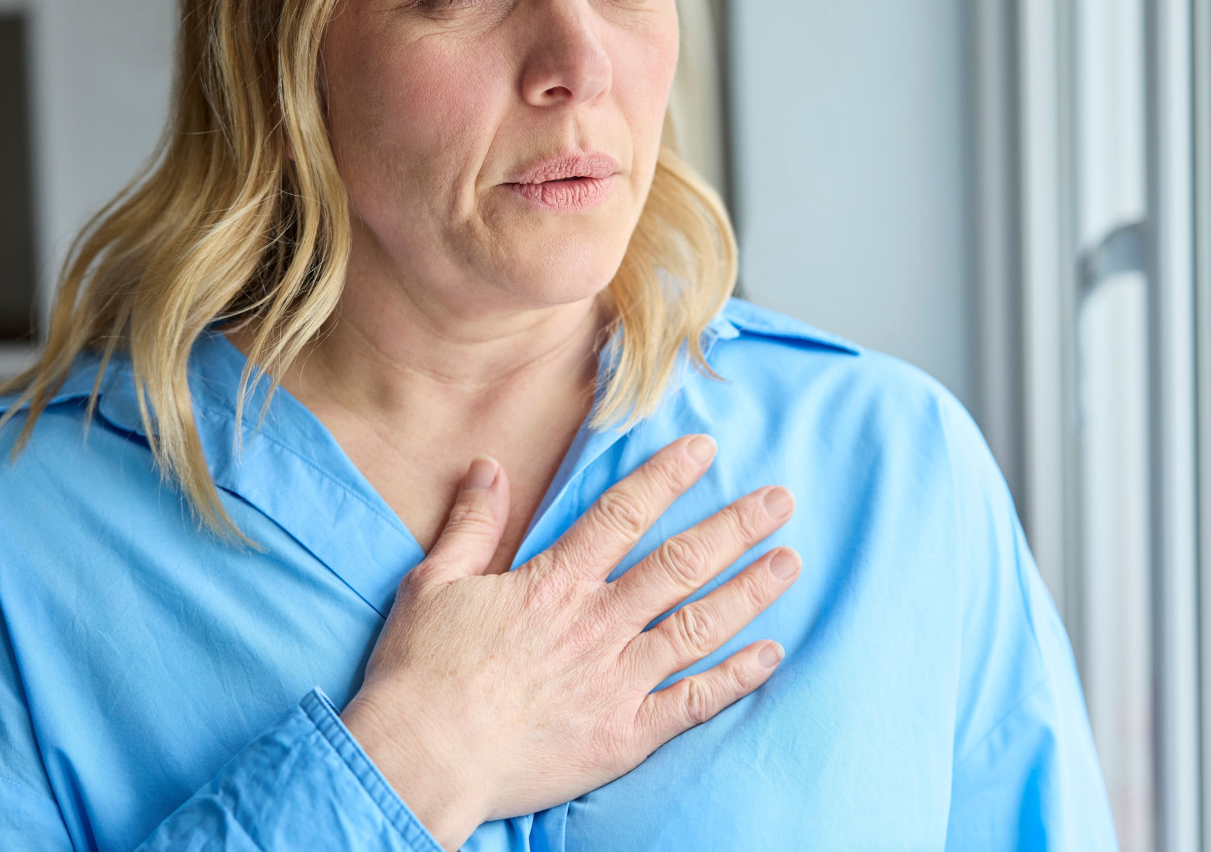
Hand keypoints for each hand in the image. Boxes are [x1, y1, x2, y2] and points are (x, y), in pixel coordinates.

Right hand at [339, 434, 799, 848]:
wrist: (421, 761)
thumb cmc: (421, 674)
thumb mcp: (434, 582)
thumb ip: (472, 523)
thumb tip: (489, 465)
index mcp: (554, 582)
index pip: (624, 514)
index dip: (668, 478)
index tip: (706, 451)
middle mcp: (596, 623)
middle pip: (681, 564)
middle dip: (736, 527)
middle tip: (781, 501)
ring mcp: (616, 680)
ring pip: (698, 626)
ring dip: (749, 591)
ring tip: (789, 562)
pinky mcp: (624, 734)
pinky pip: (692, 701)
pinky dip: (735, 677)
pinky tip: (770, 654)